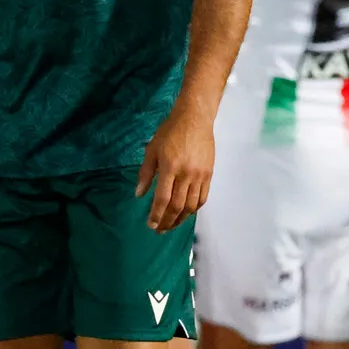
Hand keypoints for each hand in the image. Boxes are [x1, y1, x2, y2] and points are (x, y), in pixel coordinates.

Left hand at [135, 105, 215, 232]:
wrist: (195, 118)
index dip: (156, 214)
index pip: (163, 198)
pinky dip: (194, 209)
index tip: (151, 225)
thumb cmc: (170, 131)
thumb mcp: (152, 149)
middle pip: (177, 206)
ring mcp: (200, 175)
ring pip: (191, 205)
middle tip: (160, 230)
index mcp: (170, 167)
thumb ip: (145, 173)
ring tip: (172, 225)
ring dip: (181, 219)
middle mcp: (186, 174)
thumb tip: (139, 195)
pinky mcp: (209, 174)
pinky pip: (203, 197)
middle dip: (167, 221)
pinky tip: (187, 213)